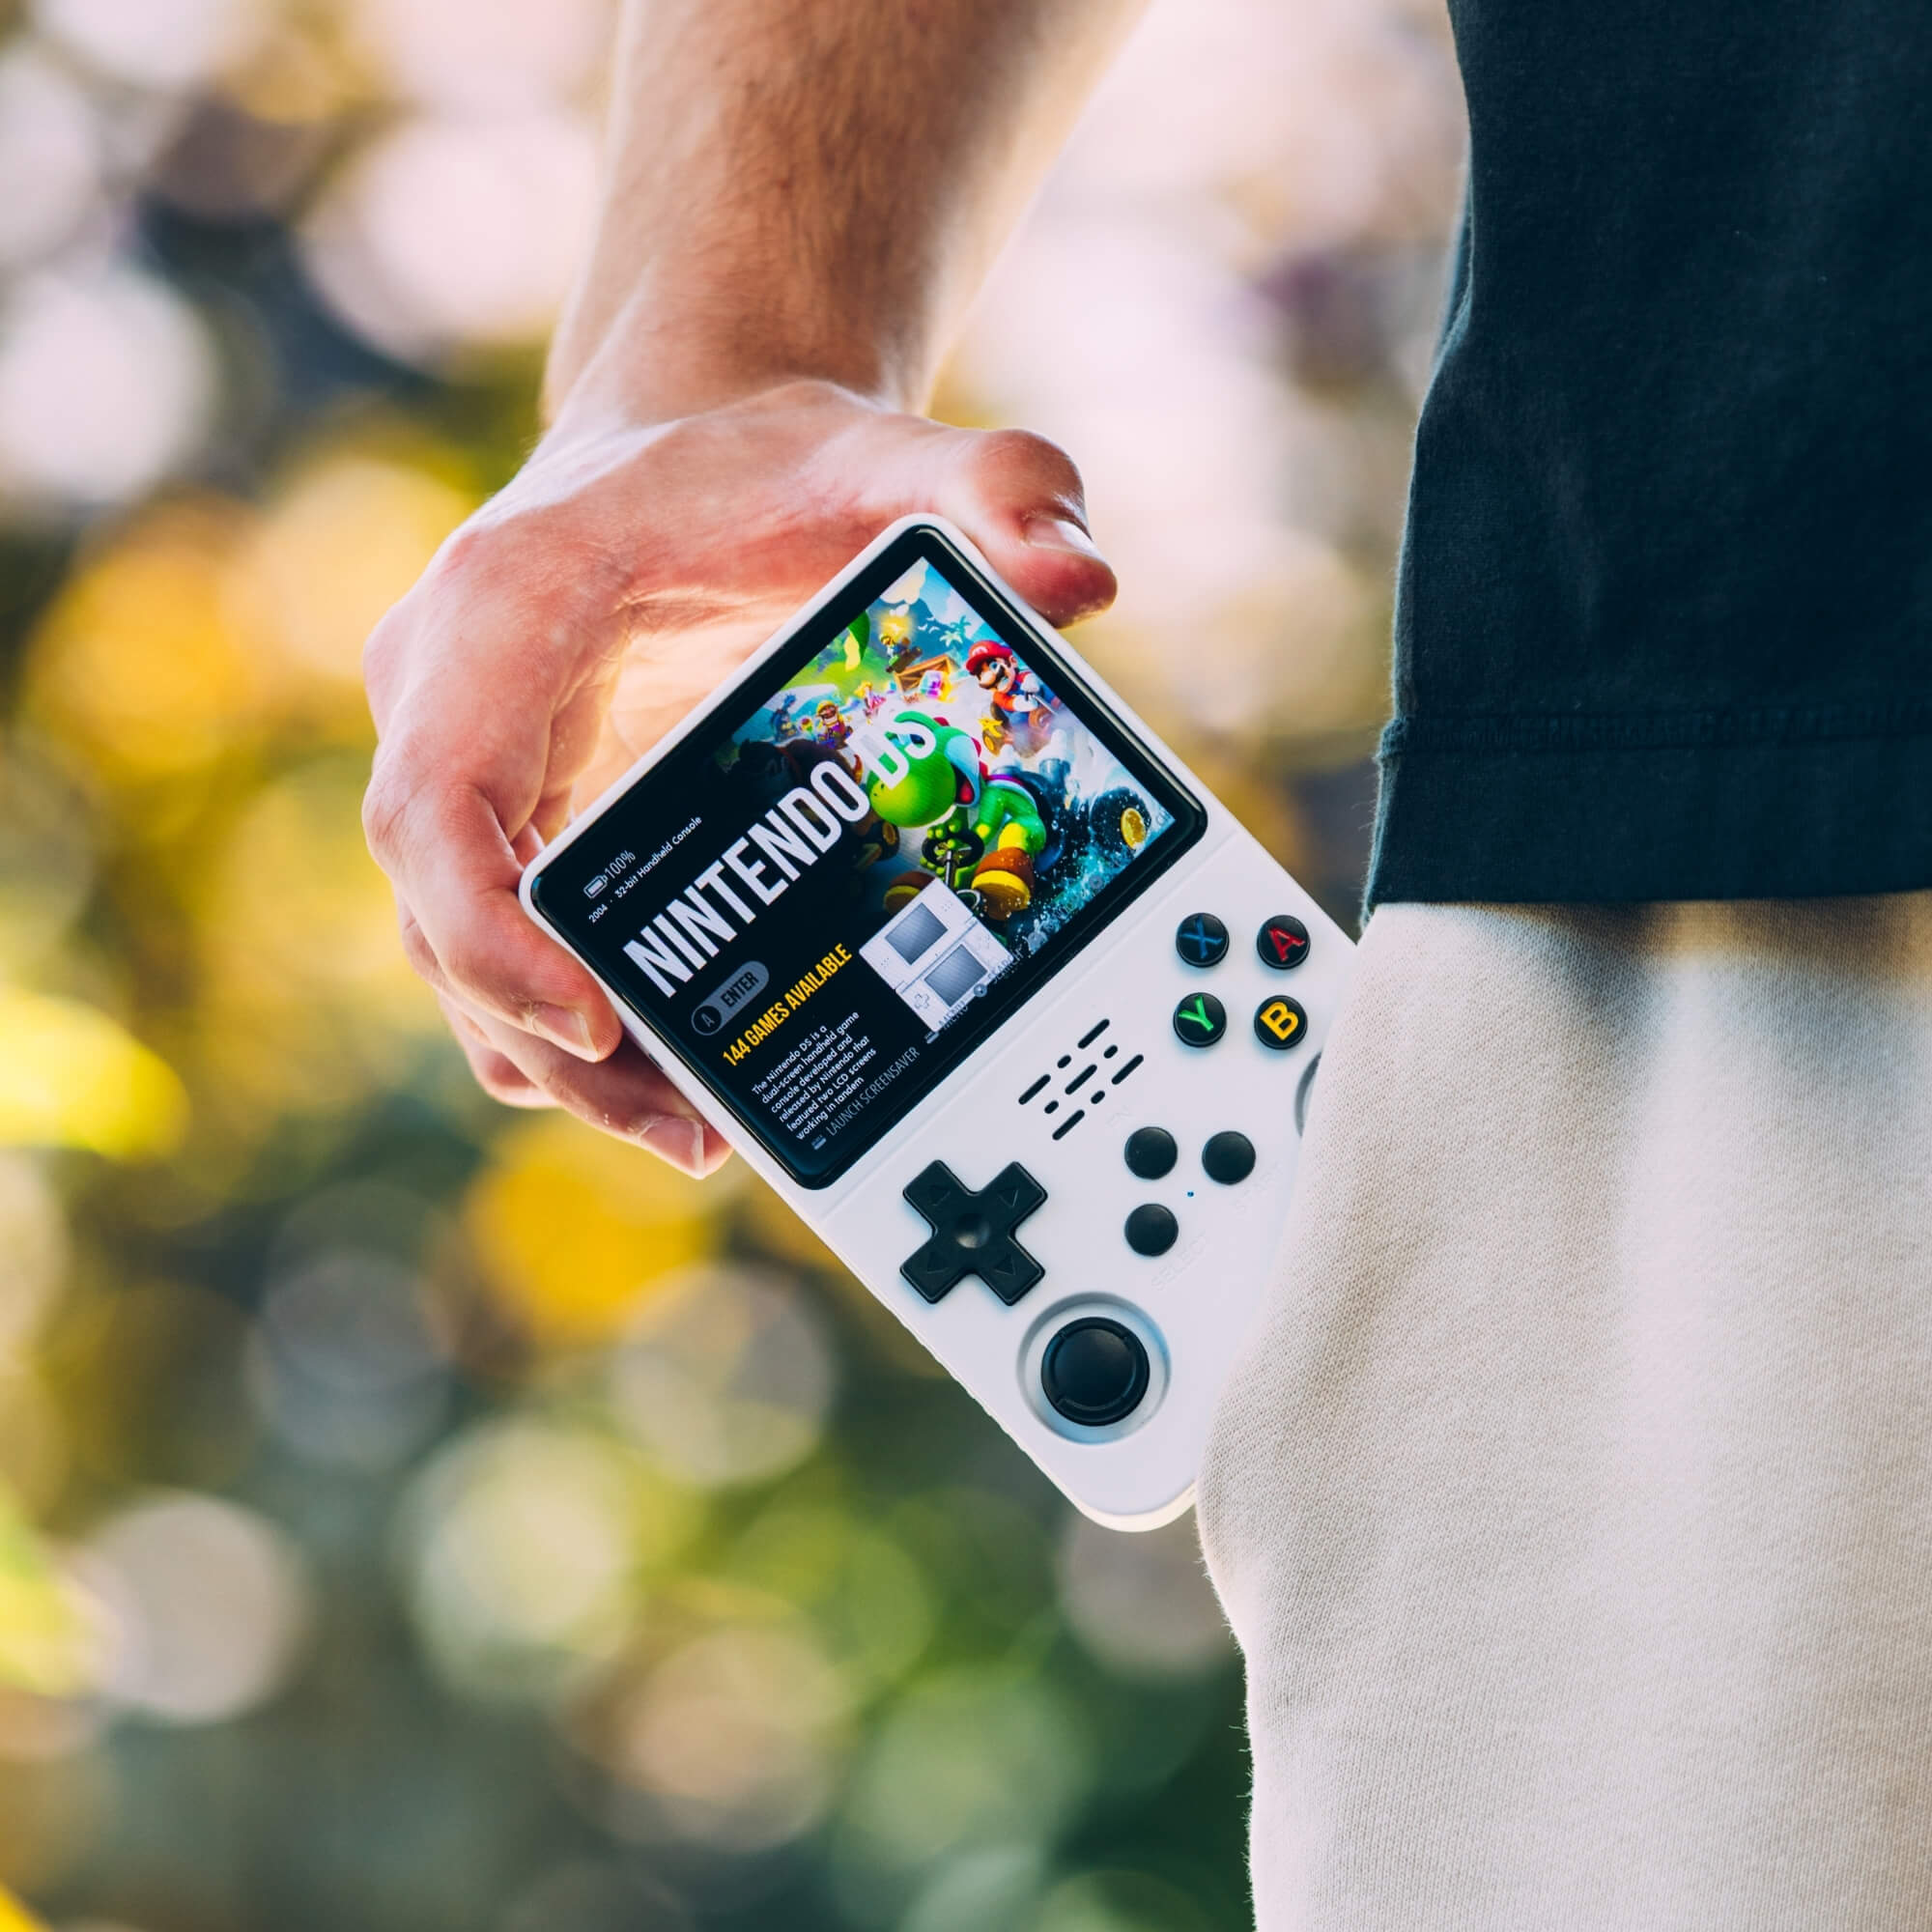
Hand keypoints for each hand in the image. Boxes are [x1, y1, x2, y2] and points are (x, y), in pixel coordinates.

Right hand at [362, 380, 1114, 1172]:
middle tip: (686, 1127)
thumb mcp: (891, 460)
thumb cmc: (771, 460)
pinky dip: (565, 1020)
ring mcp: (472, 757)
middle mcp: (451, 689)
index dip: (487, 930)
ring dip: (553, 1056)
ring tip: (695, 1128)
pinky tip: (669, 1076)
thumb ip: (993, 493)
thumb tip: (1081, 578)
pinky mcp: (514, 808)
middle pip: (439, 907)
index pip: (435, 797)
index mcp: (504, 605)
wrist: (709, 442)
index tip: (589, 1021)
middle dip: (544, 1036)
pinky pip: (502, 938)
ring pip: (457, 946)